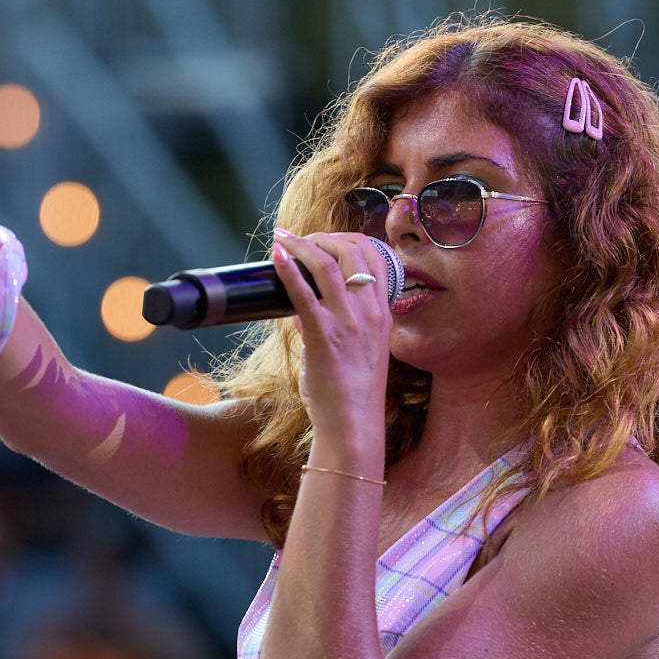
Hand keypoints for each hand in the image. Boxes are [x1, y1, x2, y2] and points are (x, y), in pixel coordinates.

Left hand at [271, 229, 392, 441]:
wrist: (352, 421)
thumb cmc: (352, 391)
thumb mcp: (356, 350)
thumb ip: (336, 324)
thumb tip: (301, 307)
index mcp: (381, 314)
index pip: (375, 258)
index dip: (351, 238)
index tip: (329, 237)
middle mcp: (369, 313)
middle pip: (353, 252)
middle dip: (324, 236)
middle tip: (302, 237)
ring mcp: (348, 322)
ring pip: (328, 264)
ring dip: (302, 244)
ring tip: (284, 238)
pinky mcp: (323, 335)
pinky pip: (303, 293)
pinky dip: (288, 269)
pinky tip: (277, 256)